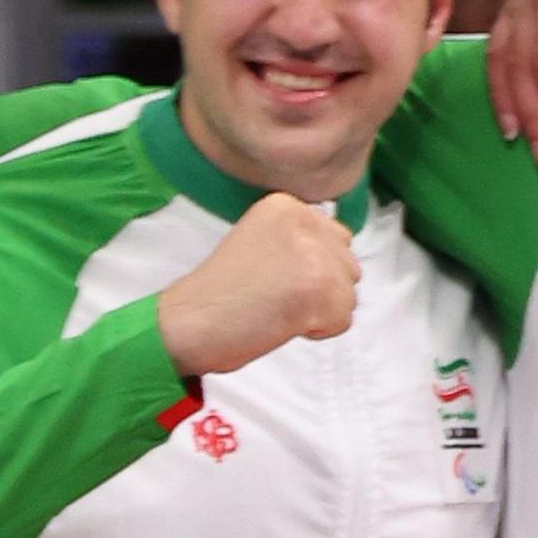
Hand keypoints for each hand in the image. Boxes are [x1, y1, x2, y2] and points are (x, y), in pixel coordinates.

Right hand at [153, 193, 359, 378]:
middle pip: (346, 263)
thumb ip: (301, 241)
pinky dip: (319, 331)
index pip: (335, 238)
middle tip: (275, 296)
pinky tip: (283, 323)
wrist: (188, 322)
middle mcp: (305, 221)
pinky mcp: (322, 289)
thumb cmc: (220, 292)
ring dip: (320, 310)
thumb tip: (343, 259)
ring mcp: (316, 254)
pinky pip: (343, 319)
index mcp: (287, 205)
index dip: (310, 268)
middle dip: (320, 288)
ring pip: (348, 292)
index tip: (273, 277)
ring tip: (277, 308)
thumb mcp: (261, 242)